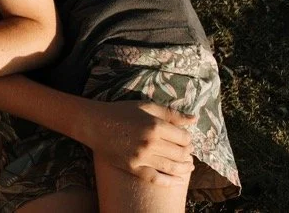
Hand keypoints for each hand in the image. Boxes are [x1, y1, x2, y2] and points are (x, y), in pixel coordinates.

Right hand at [76, 100, 195, 183]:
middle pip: (181, 153)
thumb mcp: (146, 107)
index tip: (185, 139)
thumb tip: (194, 119)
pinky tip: (178, 180)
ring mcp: (142, 157)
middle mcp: (151, 143)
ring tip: (188, 166)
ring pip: (173, 168)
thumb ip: (171, 113)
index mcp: (156, 125)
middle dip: (188, 153)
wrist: (94, 123)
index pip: (184, 138)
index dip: (188, 139)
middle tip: (186, 151)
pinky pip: (156, 179)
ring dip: (185, 168)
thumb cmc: (121, 112)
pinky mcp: (133, 168)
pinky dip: (170, 181)